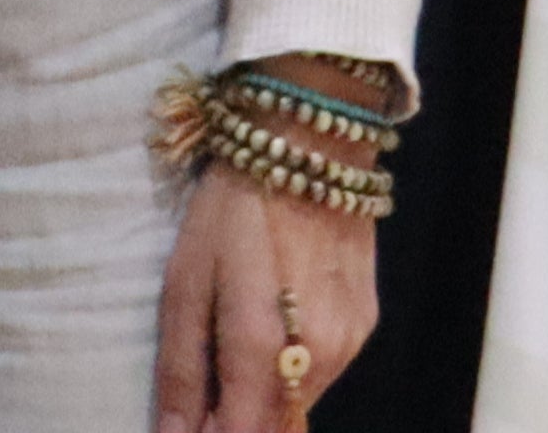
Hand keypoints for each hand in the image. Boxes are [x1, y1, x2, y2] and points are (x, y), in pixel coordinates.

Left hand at [159, 153, 380, 428]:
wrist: (310, 144)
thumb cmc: (231, 209)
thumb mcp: (185, 282)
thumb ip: (182, 370)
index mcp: (261, 349)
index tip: (190, 421)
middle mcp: (315, 358)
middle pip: (273, 429)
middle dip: (236, 420)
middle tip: (207, 386)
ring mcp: (348, 344)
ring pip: (299, 403)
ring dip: (265, 395)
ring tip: (237, 341)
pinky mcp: (365, 324)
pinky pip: (323, 372)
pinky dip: (294, 368)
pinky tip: (277, 320)